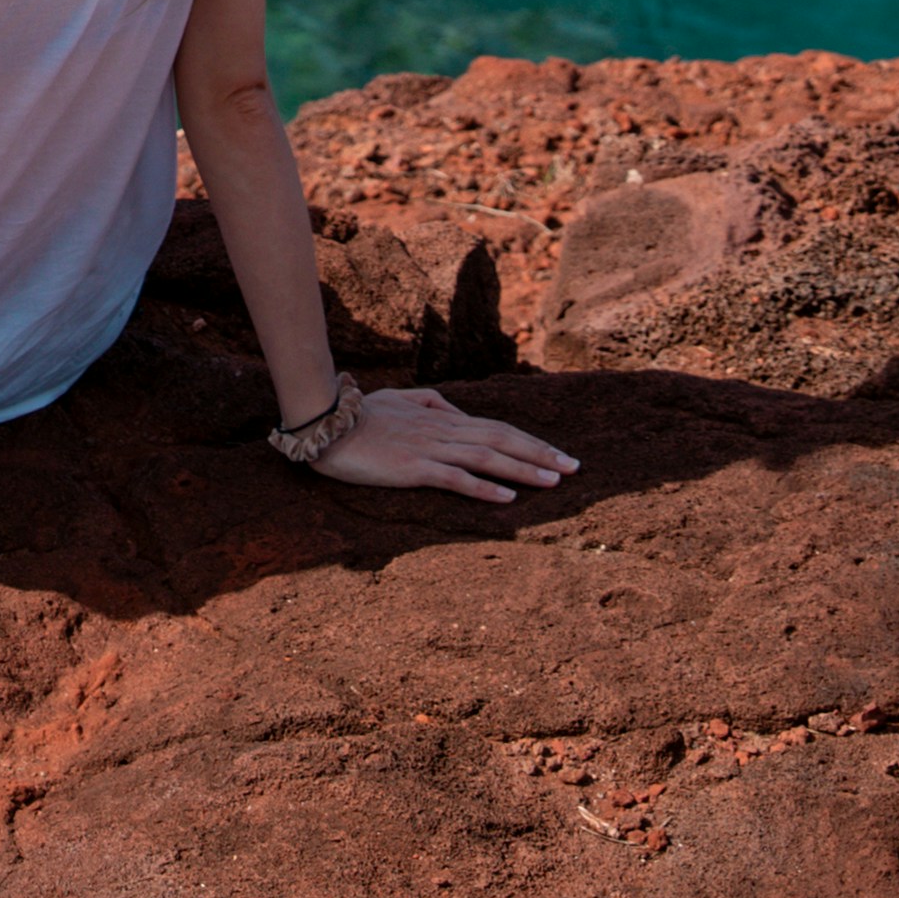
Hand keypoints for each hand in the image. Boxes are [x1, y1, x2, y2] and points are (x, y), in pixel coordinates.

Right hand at [307, 382, 580, 505]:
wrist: (323, 422)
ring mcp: (429, 449)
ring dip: (523, 469)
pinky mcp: (412, 468)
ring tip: (554, 481)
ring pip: (486, 458)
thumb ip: (432, 405)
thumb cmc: (359, 414)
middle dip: (540, 454)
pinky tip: (507, 497)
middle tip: (574, 468)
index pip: (496, 428)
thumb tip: (458, 413)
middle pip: (501, 440)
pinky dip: (484, 487)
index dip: (530, 441)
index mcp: (441, 418)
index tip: (559, 454)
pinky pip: (455, 478)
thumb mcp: (400, 401)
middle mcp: (442, 431)